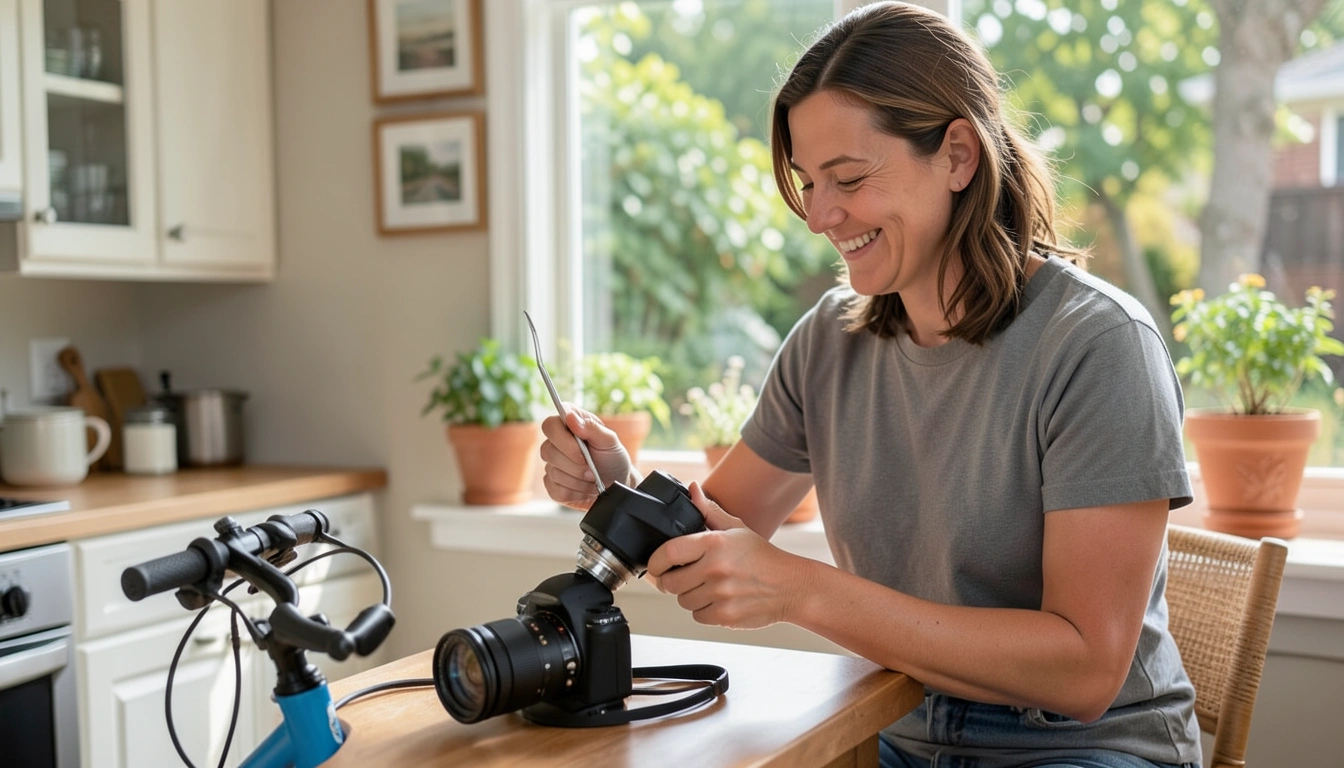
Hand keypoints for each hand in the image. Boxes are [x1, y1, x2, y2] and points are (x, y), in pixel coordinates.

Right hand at [539, 404, 631, 509]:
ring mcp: (551, 465)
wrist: (616, 484)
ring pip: (554, 473)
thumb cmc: (613, 458)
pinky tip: (585, 489)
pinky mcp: (552, 485)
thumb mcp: (610, 441)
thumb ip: (592, 427)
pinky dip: (576, 493)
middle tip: (592, 471)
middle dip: (575, 465)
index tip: (582, 450)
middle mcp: (555, 443)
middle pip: (548, 451)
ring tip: (593, 479)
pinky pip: (557, 491)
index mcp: (568, 425)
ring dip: (579, 481)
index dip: (562, 439)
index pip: (550, 425)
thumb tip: (570, 417)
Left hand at [645, 482, 800, 629]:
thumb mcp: (737, 529)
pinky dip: (704, 611)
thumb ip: (709, 511)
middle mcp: (715, 568)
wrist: (792, 587)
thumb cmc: (762, 557)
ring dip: (690, 596)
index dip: (655, 562)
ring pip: (683, 601)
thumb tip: (693, 489)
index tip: (656, 566)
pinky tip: (719, 600)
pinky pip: (697, 616)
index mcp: (714, 542)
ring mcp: (720, 593)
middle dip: (672, 581)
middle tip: (683, 577)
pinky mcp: (725, 615)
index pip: (668, 552)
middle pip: (669, 583)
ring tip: (708, 587)